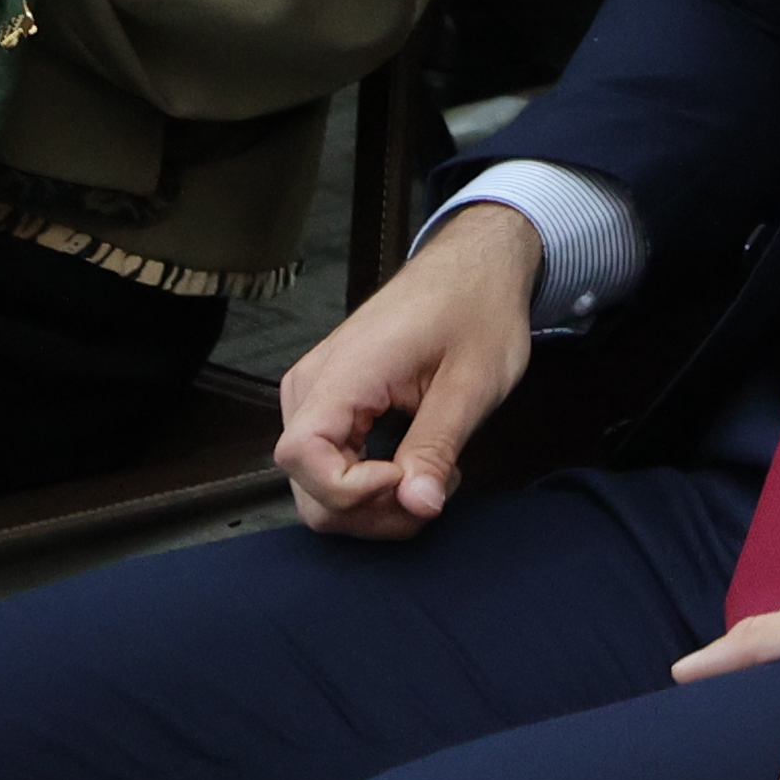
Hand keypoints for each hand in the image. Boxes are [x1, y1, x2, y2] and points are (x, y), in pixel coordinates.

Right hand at [273, 202, 541, 534]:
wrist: (473, 267)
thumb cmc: (477, 310)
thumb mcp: (472, 383)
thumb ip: (437, 447)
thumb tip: (416, 507)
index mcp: (341, 374)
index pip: (302, 460)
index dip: (353, 490)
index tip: (411, 477)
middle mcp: (309, 389)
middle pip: (310, 490)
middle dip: (374, 512)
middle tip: (436, 489)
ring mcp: (313, 398)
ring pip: (320, 489)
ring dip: (377, 504)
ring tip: (434, 472)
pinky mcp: (328, 406)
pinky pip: (331, 468)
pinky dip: (372, 485)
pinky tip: (417, 466)